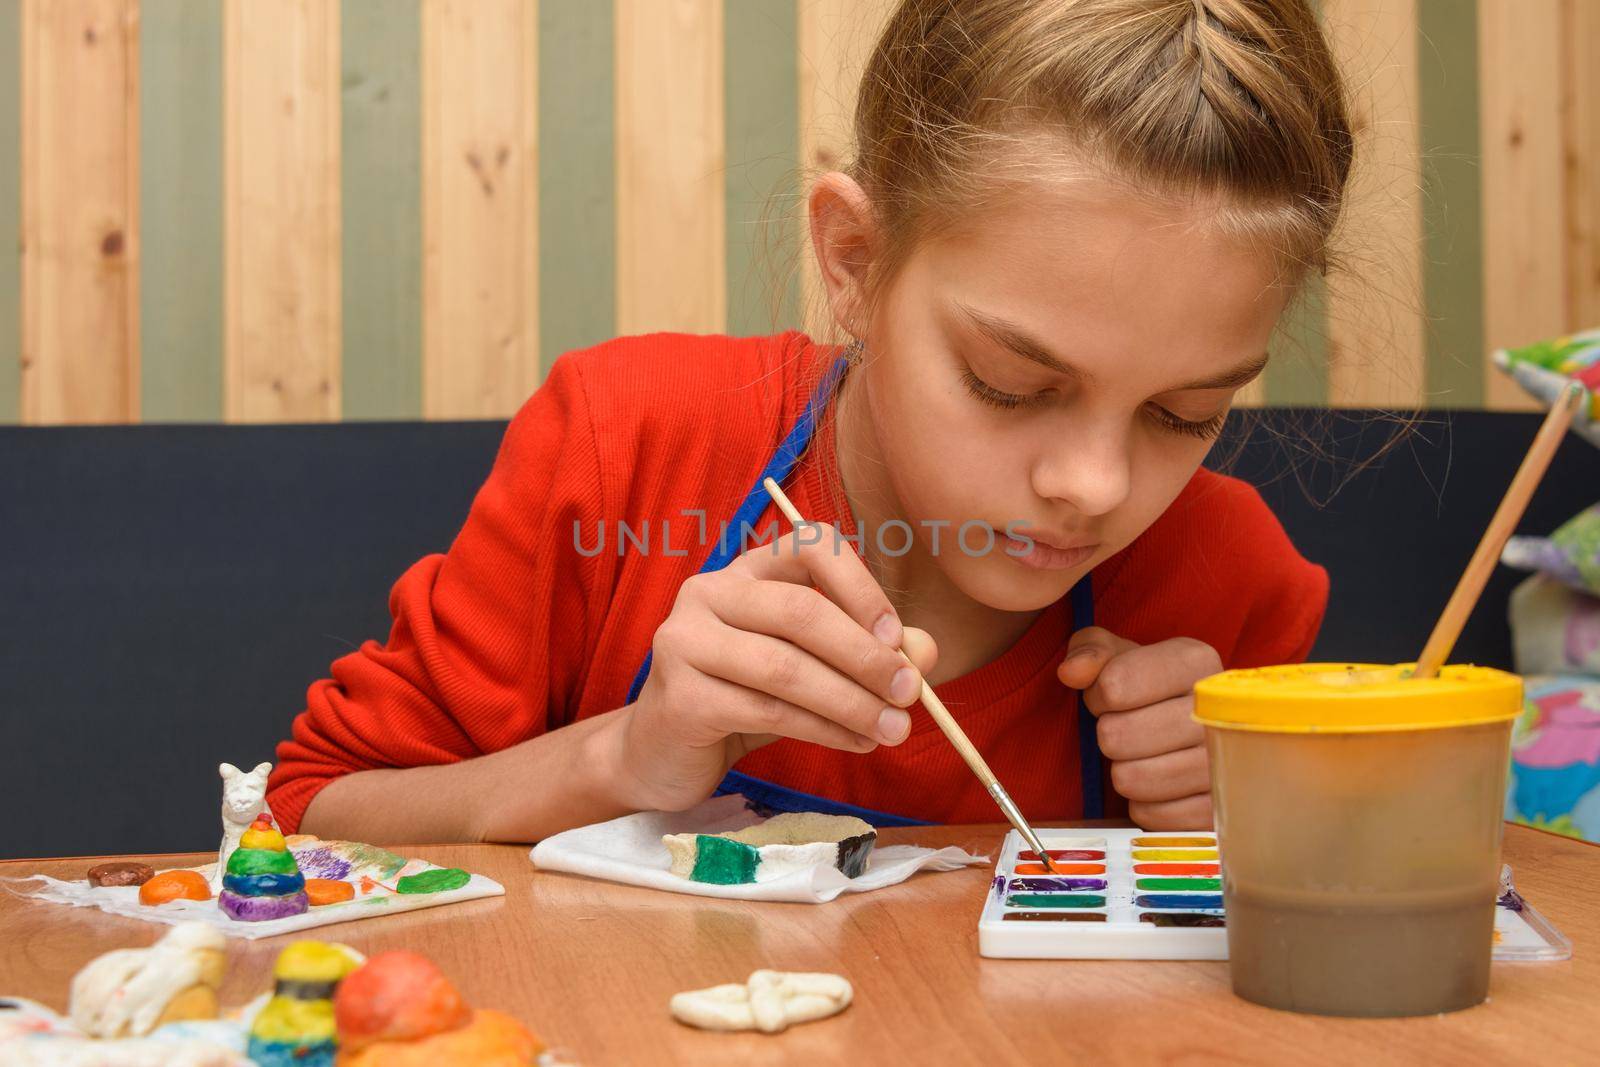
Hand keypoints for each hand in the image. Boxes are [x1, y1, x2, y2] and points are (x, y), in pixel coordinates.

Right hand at [613, 527, 938, 811]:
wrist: (664, 752)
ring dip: (851, 701)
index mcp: (747, 569)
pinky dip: (824, 729)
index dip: (860, 587)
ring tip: (892, 729)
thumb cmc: (744, 698)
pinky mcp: (680, 696)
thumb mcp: (811, 668)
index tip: (897, 638)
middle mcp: (709, 591)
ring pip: (786, 667)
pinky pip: (767, 710)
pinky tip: (855, 742)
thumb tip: (926, 652)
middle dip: (866, 656)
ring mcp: (685, 640)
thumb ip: (868, 652)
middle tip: (911, 694)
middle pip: (801, 612)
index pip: (809, 546)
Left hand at [1057, 627, 1219, 828]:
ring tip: (1140, 756)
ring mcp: (1225, 763)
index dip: (1097, 696)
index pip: (1115, 685)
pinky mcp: (1219, 807)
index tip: (1111, 696)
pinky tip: (1155, 785)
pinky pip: (1152, 815)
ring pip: (1133, 778)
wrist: (1186, 726)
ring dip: (1123, 770)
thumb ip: (1089, 652)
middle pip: (1118, 736)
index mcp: (1196, 661)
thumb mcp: (1115, 655)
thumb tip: (1072, 672)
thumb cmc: (1146, 687)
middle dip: (1108, 736)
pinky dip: (1142, 804)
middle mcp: (1220, 709)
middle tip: (1126, 730)